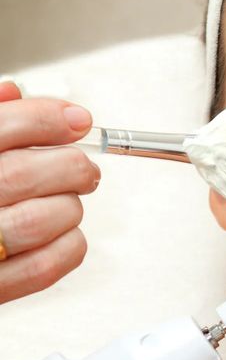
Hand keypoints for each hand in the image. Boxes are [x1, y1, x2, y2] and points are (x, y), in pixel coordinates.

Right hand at [0, 81, 99, 303]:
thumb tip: (14, 93)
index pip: (4, 127)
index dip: (48, 118)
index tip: (78, 120)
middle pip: (25, 174)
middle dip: (71, 166)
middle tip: (83, 169)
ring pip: (40, 220)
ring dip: (69, 207)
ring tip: (67, 201)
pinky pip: (43, 267)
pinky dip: (70, 246)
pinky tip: (65, 233)